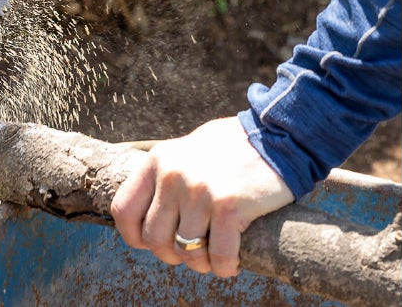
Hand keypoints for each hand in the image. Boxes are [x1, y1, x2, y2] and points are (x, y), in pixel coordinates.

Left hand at [110, 116, 293, 276]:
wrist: (279, 135)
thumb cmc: (235, 146)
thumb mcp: (189, 149)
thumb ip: (168, 175)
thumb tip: (154, 211)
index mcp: (158, 160)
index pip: (123, 210)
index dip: (134, 236)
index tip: (153, 243)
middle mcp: (173, 176)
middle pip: (154, 239)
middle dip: (172, 254)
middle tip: (192, 252)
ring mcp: (199, 192)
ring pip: (186, 252)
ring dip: (201, 263)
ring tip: (214, 258)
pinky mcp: (229, 206)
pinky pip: (219, 256)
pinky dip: (225, 267)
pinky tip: (232, 263)